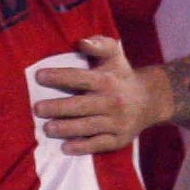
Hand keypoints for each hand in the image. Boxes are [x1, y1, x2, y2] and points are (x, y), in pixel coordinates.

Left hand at [30, 35, 169, 153]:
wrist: (151, 100)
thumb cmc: (122, 76)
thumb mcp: (114, 56)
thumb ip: (100, 45)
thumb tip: (82, 42)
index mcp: (107, 80)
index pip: (80, 77)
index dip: (60, 77)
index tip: (39, 76)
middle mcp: (112, 101)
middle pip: (81, 105)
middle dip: (58, 107)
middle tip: (37, 109)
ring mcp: (116, 122)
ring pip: (89, 126)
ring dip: (67, 128)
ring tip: (47, 129)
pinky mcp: (119, 139)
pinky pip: (100, 144)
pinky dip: (83, 147)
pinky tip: (66, 147)